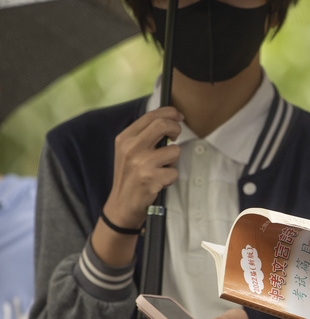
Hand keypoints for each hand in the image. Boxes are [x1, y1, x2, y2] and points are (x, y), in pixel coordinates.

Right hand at [103, 107, 182, 229]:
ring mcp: (140, 164)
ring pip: (174, 151)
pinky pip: (174, 172)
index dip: (170, 113)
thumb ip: (145, 135)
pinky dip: (170, 178)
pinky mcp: (150, 179)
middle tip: (175, 137)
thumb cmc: (131, 176)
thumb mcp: (129, 151)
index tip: (178, 116)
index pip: (151, 115)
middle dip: (176, 128)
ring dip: (172, 161)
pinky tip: (158, 182)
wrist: (121, 205)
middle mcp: (130, 148)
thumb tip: (171, 118)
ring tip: (160, 169)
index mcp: (125, 138)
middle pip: (163, 124)